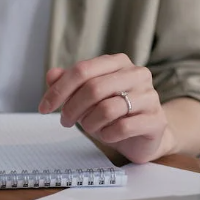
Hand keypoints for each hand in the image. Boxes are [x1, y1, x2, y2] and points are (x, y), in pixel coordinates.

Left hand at [38, 54, 177, 163]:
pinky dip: (107, 134)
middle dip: (72, 108)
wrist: (143, 136)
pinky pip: (122, 127)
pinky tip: (107, 135)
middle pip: (93, 88)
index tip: (44, 107)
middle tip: (65, 121)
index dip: (59, 90)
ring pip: (107, 109)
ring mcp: (150, 96)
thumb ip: (69, 84)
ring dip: (90, 123)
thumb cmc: (113, 113)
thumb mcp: (86, 97)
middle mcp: (137, 74)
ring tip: (90, 128)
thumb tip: (52, 75)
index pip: (82, 70)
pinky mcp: (156, 120)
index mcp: (118, 63)